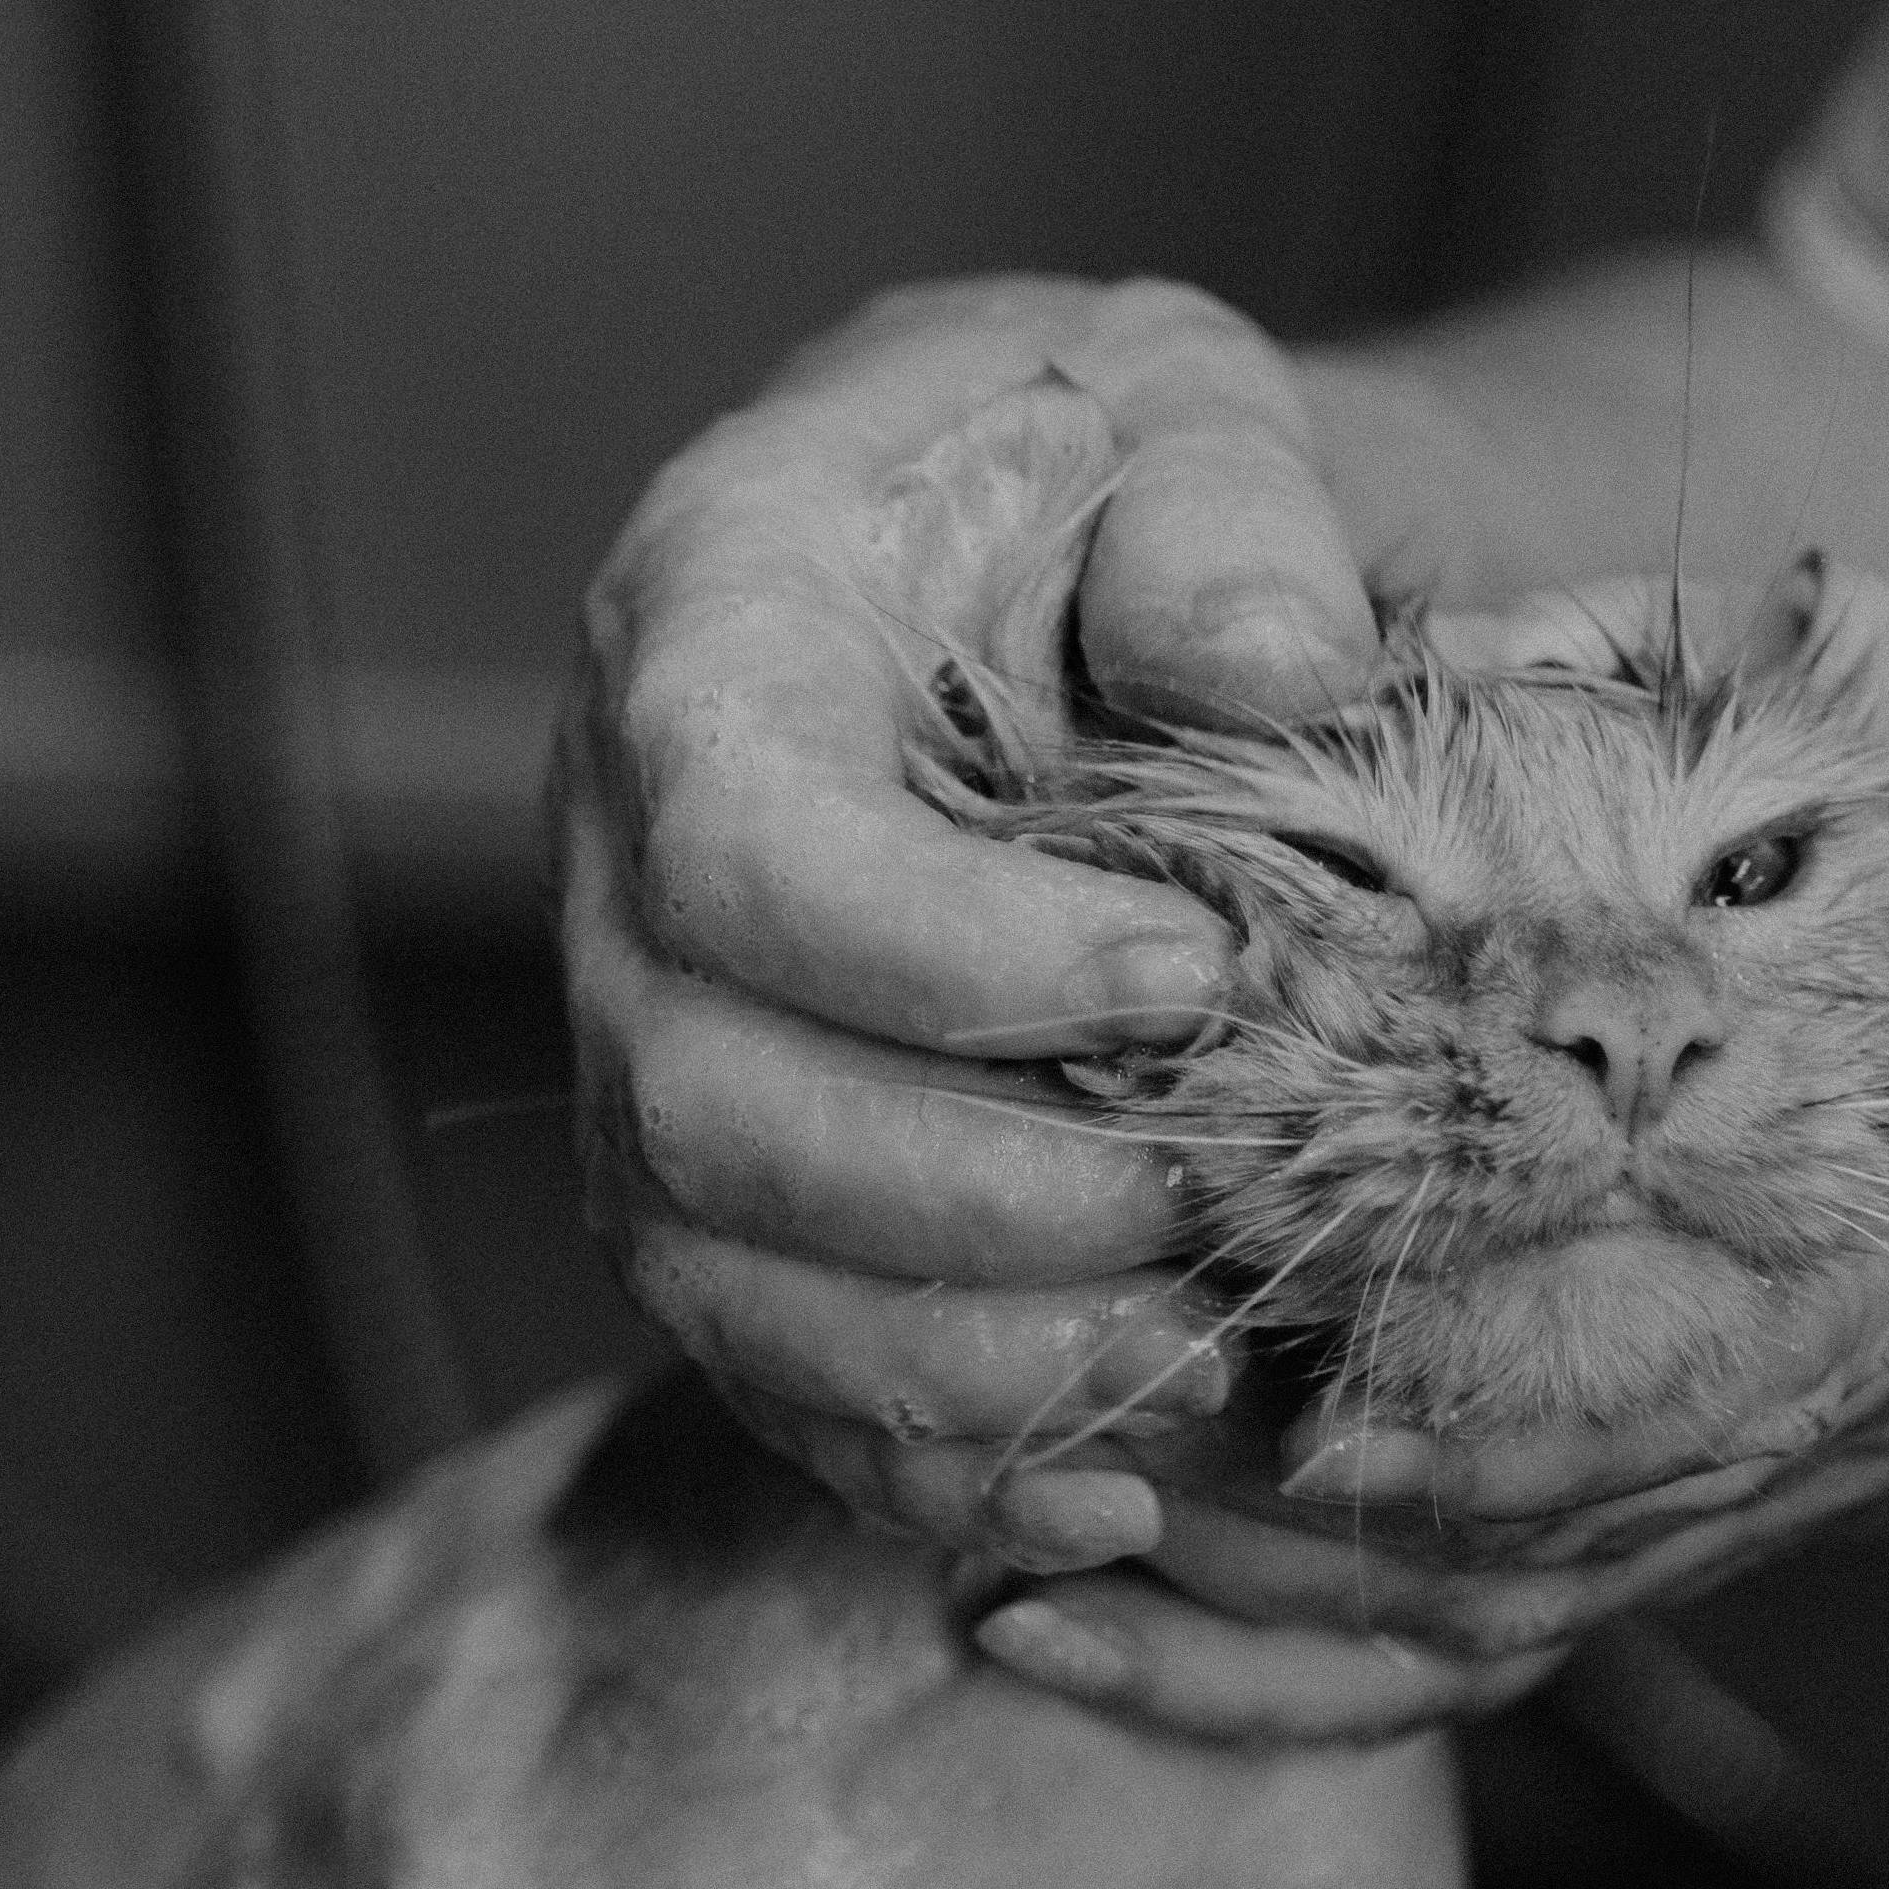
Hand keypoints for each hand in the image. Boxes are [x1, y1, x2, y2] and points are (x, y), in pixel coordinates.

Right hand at [556, 279, 1381, 1573]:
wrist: (1063, 579)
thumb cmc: (1107, 480)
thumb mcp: (1174, 401)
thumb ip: (1218, 504)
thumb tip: (1268, 667)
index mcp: (700, 633)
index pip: (744, 844)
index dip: (953, 953)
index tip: (1193, 976)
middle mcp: (620, 867)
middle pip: (703, 1105)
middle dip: (981, 1191)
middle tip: (1226, 1190)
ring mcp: (646, 1051)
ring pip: (718, 1279)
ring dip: (971, 1353)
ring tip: (1214, 1352)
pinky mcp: (716, 1204)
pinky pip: (769, 1386)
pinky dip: (936, 1466)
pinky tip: (1118, 1486)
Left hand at [965, 586, 1888, 1738]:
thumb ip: (1685, 665)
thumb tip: (1406, 625)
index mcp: (1732, 1152)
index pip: (1422, 1187)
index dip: (1219, 1170)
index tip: (1057, 1122)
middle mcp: (1664, 1376)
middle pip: (1319, 1413)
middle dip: (1114, 1377)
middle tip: (909, 1307)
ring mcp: (1632, 1512)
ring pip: (1320, 1580)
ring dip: (1119, 1531)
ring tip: (928, 1444)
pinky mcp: (1618, 1578)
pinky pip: (1378, 1682)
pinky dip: (1200, 1679)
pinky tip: (1026, 1609)